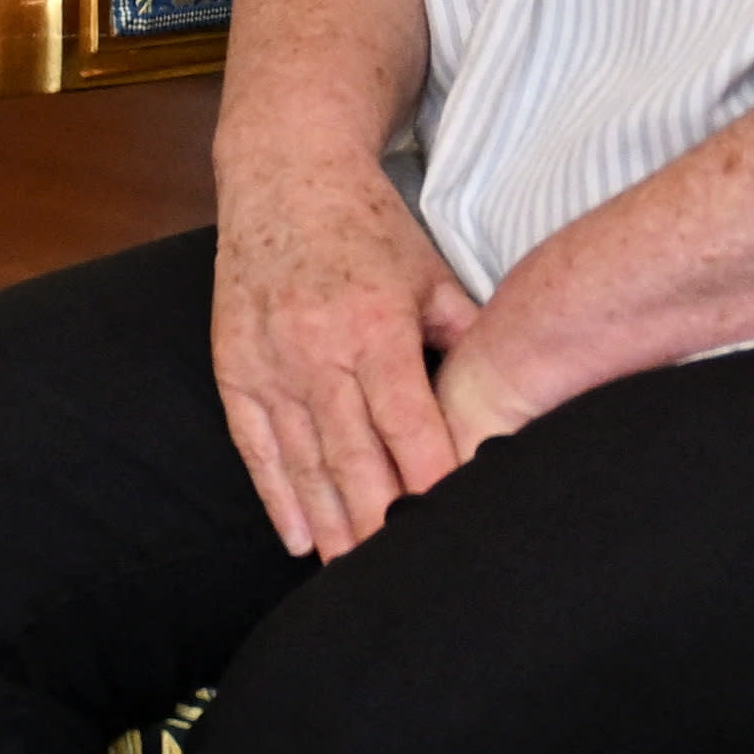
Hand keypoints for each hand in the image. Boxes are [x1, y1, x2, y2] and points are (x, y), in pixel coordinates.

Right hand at [209, 156, 486, 560]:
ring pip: (304, 460)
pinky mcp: (235, 367)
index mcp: (373, 326)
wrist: (283, 177)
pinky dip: (277, 495)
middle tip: (404, 577)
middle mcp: (315, 350)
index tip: (450, 527)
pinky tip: (299, 538)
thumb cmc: (368, 228)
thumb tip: (518, 396)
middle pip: (354, 456)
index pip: (407, 422)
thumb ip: (467, 336)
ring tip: (356, 575)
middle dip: (380, 521)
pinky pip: (255, 445)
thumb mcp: (431, 272)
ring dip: (332, 523)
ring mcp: (268, 362)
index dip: (430, 478)